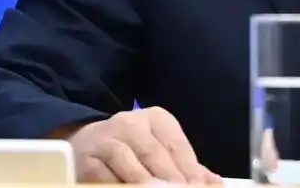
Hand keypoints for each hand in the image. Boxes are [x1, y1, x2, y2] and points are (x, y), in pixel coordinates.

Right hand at [66, 106, 220, 183]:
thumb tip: (215, 184)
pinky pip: (106, 178)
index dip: (190, 170)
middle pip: (156, 154)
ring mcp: (107, 140)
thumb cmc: (132, 149)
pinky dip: (120, 187)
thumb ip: (186, 166)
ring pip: (131, 165)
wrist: (84, 143)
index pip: (177, 145)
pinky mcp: (88, 159)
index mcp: (156, 118)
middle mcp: (131, 123)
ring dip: (147, 184)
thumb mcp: (160, 149)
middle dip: (171, 180)